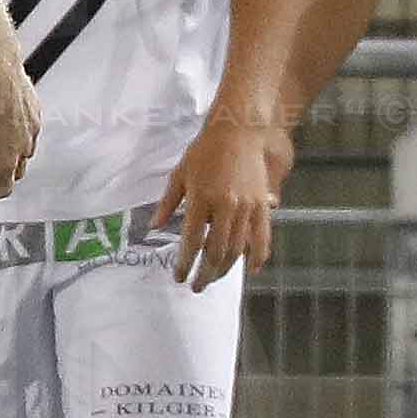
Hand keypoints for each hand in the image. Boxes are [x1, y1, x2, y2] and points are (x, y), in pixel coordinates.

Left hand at [0, 53, 39, 202]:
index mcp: (5, 162)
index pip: (3, 189)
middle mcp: (23, 149)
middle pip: (16, 172)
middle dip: (2, 175)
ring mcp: (32, 131)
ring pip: (25, 151)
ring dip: (12, 154)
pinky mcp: (36, 113)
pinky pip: (29, 130)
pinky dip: (19, 133)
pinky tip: (5, 121)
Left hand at [154, 105, 288, 286]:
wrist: (238, 131)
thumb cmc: (205, 151)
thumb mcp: (180, 174)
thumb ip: (167, 204)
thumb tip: (154, 227)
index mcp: (201, 199)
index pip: (191, 242)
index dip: (184, 263)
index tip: (178, 276)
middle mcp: (225, 206)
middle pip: (215, 252)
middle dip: (204, 274)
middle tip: (196, 286)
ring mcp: (247, 207)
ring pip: (237, 249)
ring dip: (225, 270)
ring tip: (214, 279)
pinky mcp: (262, 205)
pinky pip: (262, 237)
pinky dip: (257, 257)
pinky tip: (250, 269)